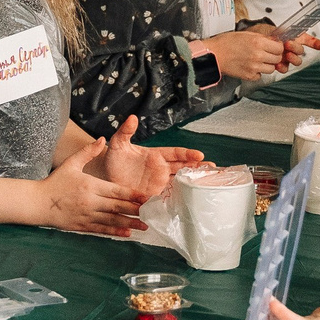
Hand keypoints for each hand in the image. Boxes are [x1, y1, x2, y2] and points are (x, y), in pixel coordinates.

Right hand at [36, 138, 146, 236]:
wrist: (38, 203)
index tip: (147, 198)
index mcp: (90, 185)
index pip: (116, 191)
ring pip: (112, 220)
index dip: (133, 195)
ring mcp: (86, 215)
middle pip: (117, 206)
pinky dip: (115, 232)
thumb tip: (102, 139)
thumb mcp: (71, 164)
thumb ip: (87, 152)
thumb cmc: (55, 182)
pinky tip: (127, 234)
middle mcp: (90, 202)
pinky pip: (102, 229)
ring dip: (130, 223)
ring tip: (145, 226)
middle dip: (136, 210)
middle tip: (152, 213)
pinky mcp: (82, 226)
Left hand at [90, 114, 206, 202]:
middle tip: (212, 169)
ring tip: (208, 184)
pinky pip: (169, 197)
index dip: (187, 154)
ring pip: (180, 182)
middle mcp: (161, 169)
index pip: (176, 153)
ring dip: (193, 183)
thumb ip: (125, 132)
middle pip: (183, 168)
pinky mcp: (154, 196)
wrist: (106, 177)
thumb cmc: (114, 158)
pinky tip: (190, 201)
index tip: (199, 155)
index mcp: (156, 155)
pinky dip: (179, 198)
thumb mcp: (118, 144)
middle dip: (198, 168)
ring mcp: (159, 183)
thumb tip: (132, 118)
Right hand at [195, 27, 301, 80]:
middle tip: (267, 54)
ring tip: (258, 60)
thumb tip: (274, 41)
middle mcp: (258, 55)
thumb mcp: (247, 34)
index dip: (278, 47)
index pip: (279, 48)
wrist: (214, 54)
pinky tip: (250, 66)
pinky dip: (258, 72)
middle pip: (277, 59)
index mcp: (258, 42)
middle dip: (274, 56)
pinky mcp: (249, 76)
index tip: (274, 47)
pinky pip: (260, 75)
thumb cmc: (226, 43)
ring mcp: (254, 67)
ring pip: (271, 69)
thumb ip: (262, 38)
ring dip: (267, 65)